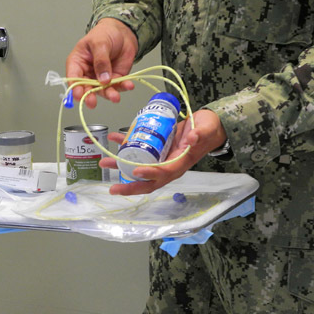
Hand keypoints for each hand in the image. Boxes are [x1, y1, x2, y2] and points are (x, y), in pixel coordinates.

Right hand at [66, 18, 138, 108]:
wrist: (123, 32)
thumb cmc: (105, 33)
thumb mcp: (100, 43)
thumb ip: (101, 61)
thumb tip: (103, 79)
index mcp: (78, 63)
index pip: (73, 78)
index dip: (74, 88)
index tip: (79, 95)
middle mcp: (87, 73)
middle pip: (86, 88)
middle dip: (90, 96)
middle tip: (92, 102)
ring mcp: (101, 78)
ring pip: (103, 90)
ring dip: (109, 94)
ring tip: (115, 96)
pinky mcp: (114, 79)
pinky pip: (118, 86)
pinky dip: (123, 87)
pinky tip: (128, 85)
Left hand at [100, 109, 227, 194]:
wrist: (208, 125)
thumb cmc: (208, 129)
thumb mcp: (206, 129)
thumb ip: (200, 134)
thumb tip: (192, 138)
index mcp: (180, 164)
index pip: (164, 174)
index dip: (150, 174)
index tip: (136, 171)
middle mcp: (168, 165)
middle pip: (148, 181)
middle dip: (130, 186)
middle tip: (113, 188)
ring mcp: (161, 159)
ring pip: (139, 167)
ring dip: (121, 166)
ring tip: (105, 161)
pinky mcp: (156, 149)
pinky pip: (139, 151)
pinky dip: (126, 145)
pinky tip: (115, 139)